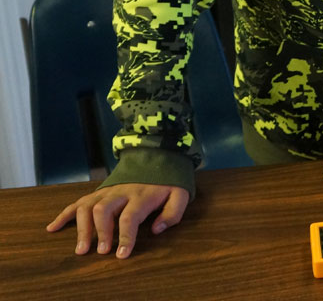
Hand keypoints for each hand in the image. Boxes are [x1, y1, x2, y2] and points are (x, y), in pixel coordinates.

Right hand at [46, 183, 188, 258]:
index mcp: (141, 195)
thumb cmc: (168, 183)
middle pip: (104, 210)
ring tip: (81, 249)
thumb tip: (156, 230)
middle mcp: (121, 193)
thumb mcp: (180, 194)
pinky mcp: (99, 192)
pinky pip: (78, 201)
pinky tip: (52, 228)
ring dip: (82, 228)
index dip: (125, 237)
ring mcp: (107, 191)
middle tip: (100, 252)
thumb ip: (173, 213)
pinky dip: (63, 214)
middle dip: (100, 232)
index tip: (121, 255)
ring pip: (88, 206)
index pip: (130, 217)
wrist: (158, 157)